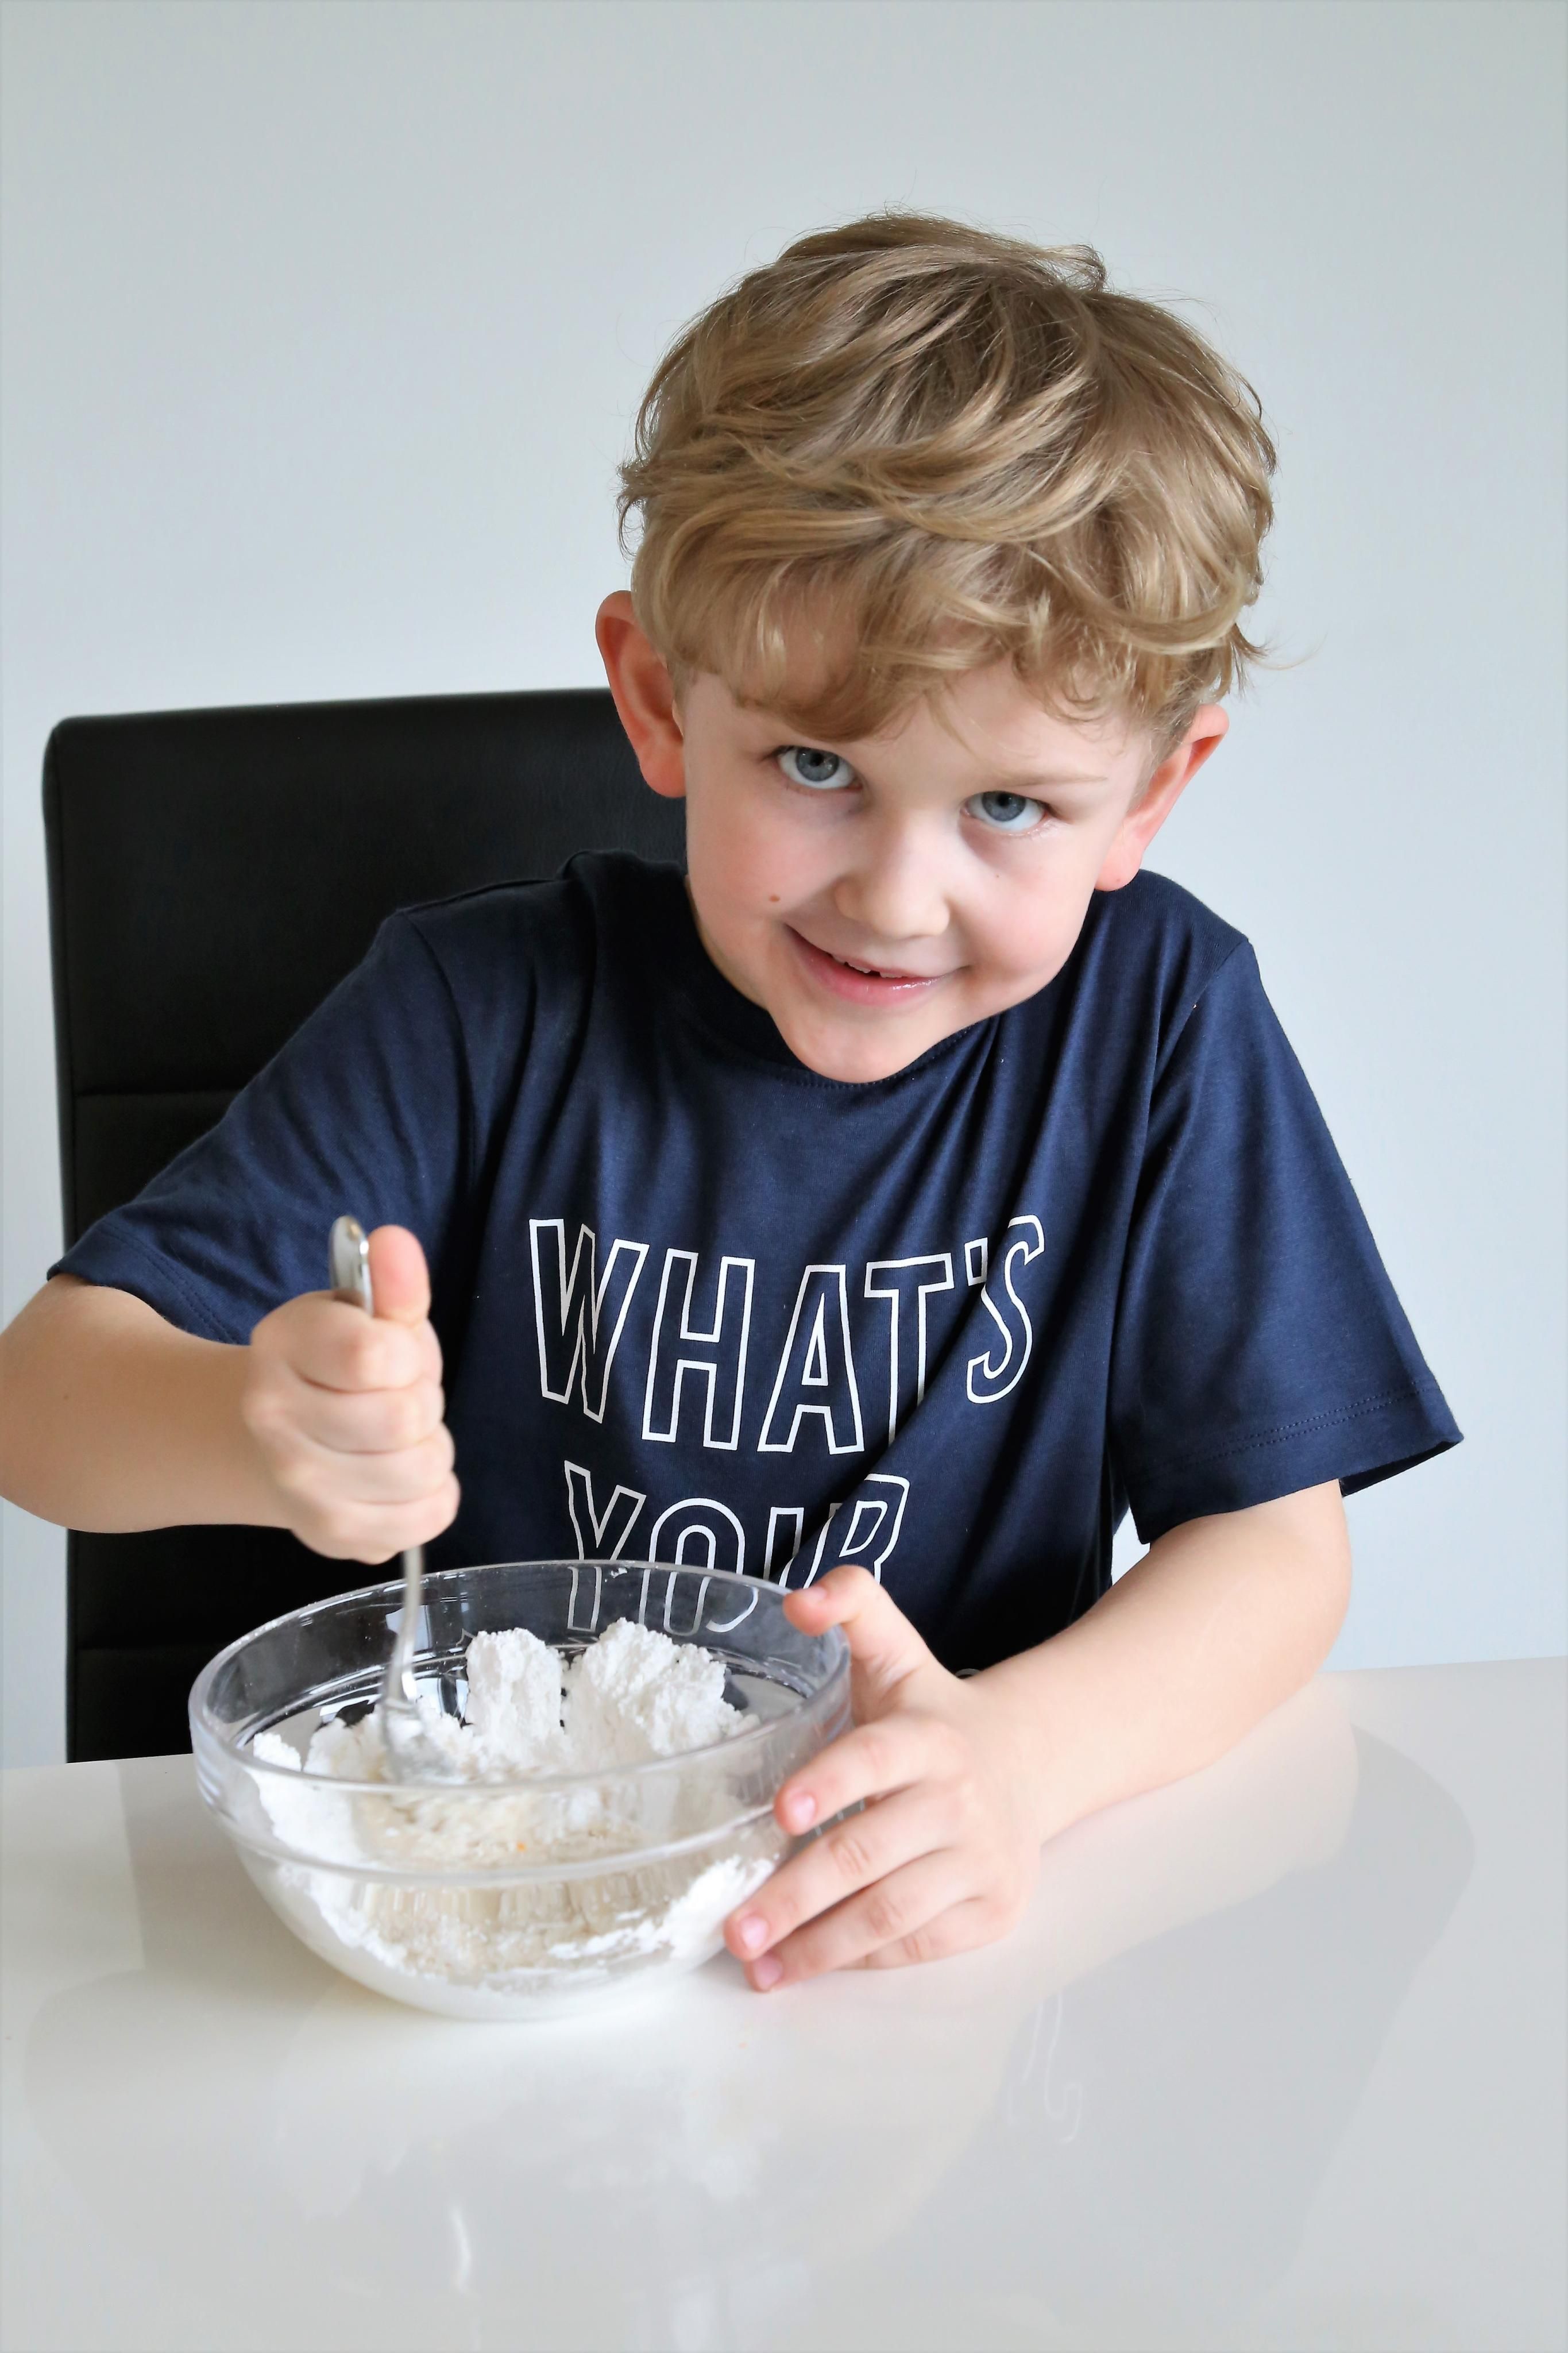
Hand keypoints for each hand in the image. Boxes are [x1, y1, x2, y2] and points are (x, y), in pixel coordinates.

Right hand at [240, 1225, 458, 1561]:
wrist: (280, 1438)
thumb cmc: (341, 1367)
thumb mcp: (367, 1313)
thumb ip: (390, 1281)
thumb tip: (395, 1240)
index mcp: (279, 1344)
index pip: (376, 1355)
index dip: (405, 1354)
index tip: (389, 1354)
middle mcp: (272, 1419)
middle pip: (404, 1419)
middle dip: (421, 1402)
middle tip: (396, 1397)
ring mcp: (296, 1485)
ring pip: (421, 1471)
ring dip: (429, 1450)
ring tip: (400, 1438)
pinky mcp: (328, 1535)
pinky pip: (425, 1519)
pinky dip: (433, 1498)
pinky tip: (402, 1479)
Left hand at [723, 1565, 1041, 1987]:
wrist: (1029, 1761)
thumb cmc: (933, 1713)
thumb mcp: (897, 1649)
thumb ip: (852, 1604)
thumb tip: (796, 1600)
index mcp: (929, 1736)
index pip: (874, 1758)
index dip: (829, 1782)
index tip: (781, 1810)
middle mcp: (959, 1799)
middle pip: (868, 1854)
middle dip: (795, 1895)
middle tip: (734, 1927)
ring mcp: (981, 1859)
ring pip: (891, 1914)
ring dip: (819, 1947)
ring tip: (759, 1964)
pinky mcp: (993, 1908)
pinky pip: (918, 1945)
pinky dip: (863, 1959)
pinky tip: (812, 1963)